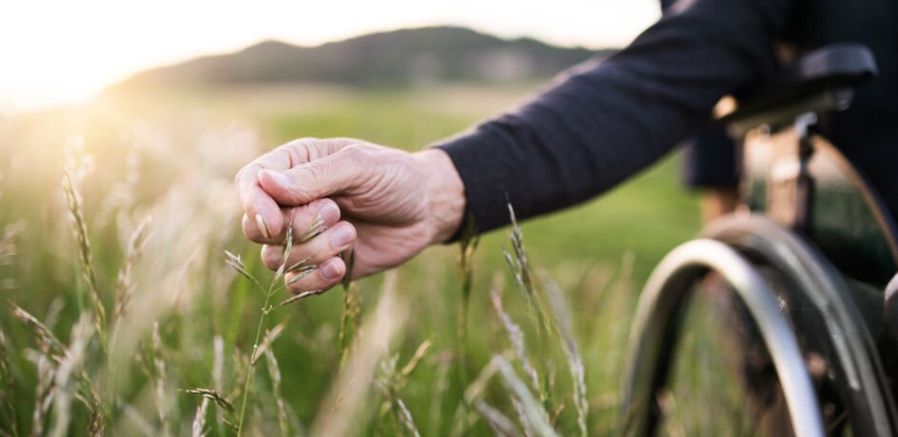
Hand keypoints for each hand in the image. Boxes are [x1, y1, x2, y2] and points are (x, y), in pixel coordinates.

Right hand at [235, 138, 464, 293]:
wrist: (427, 210)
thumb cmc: (395, 177)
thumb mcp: (360, 166)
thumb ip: (315, 176)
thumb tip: (265, 183)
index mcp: (294, 166)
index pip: (250, 183)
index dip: (254, 205)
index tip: (275, 223)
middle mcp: (291, 202)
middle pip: (257, 227)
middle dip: (295, 228)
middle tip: (335, 212)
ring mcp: (303, 236)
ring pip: (276, 259)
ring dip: (312, 252)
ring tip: (350, 235)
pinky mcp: (319, 265)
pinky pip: (296, 283)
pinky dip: (315, 279)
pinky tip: (340, 266)